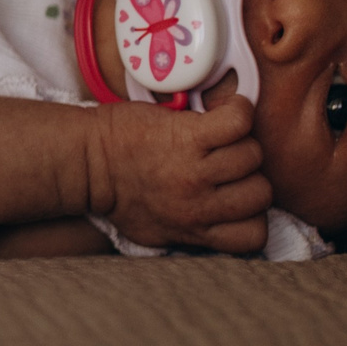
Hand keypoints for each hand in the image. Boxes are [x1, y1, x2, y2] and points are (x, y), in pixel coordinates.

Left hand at [88, 93, 273, 253]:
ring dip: (240, 143)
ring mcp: (193, 170)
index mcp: (193, 229)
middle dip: (248, 176)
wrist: (85, 160)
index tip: (237, 197)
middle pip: (261, 191)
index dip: (252, 214)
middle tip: (224, 163)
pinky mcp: (187, 135)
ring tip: (217, 138)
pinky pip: (238, 121)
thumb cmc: (116, 191)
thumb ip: (190, 233)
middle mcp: (197, 204)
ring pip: (252, 156)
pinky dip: (238, 111)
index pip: (255, 234)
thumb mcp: (153, 229)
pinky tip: (223, 112)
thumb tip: (218, 230)